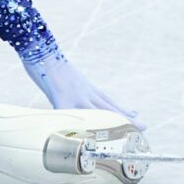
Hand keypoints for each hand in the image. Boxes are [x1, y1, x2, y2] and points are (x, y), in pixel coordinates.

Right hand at [21, 46, 146, 130]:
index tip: (135, 114)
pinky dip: (77, 126)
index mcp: (85, 86)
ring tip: (126, 132)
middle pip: (109, 107)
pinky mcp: (61, 95)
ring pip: (98, 112)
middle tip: (144, 126)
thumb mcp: (63, 76)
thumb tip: (65, 99)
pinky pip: (72, 115)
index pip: (107, 100)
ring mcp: (74, 93)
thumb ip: (69, 88)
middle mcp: (84, 90)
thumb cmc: (46, 62)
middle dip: (126, 118)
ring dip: (112, 123)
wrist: (39, 47)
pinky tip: (84, 136)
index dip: (122, 108)